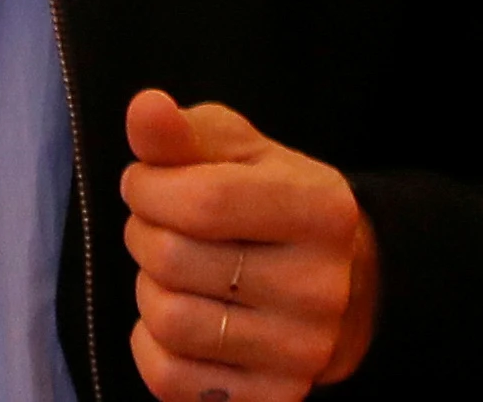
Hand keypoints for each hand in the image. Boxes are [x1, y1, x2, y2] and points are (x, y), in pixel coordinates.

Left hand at [118, 90, 376, 399]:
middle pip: (176, 260)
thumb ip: (186, 132)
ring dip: (147, 289)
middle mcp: (321, 288)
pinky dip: (149, 344)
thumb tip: (145, 109)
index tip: (145, 183)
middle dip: (143, 234)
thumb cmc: (273, 203)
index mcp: (321, 212)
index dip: (149, 187)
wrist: (339, 285)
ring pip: (168, 322)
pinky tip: (176, 314)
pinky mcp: (272, 398)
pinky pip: (169, 378)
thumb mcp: (240, 153)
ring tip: (170, 272)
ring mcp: (300, 352)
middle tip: (159, 226)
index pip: (204, 199)